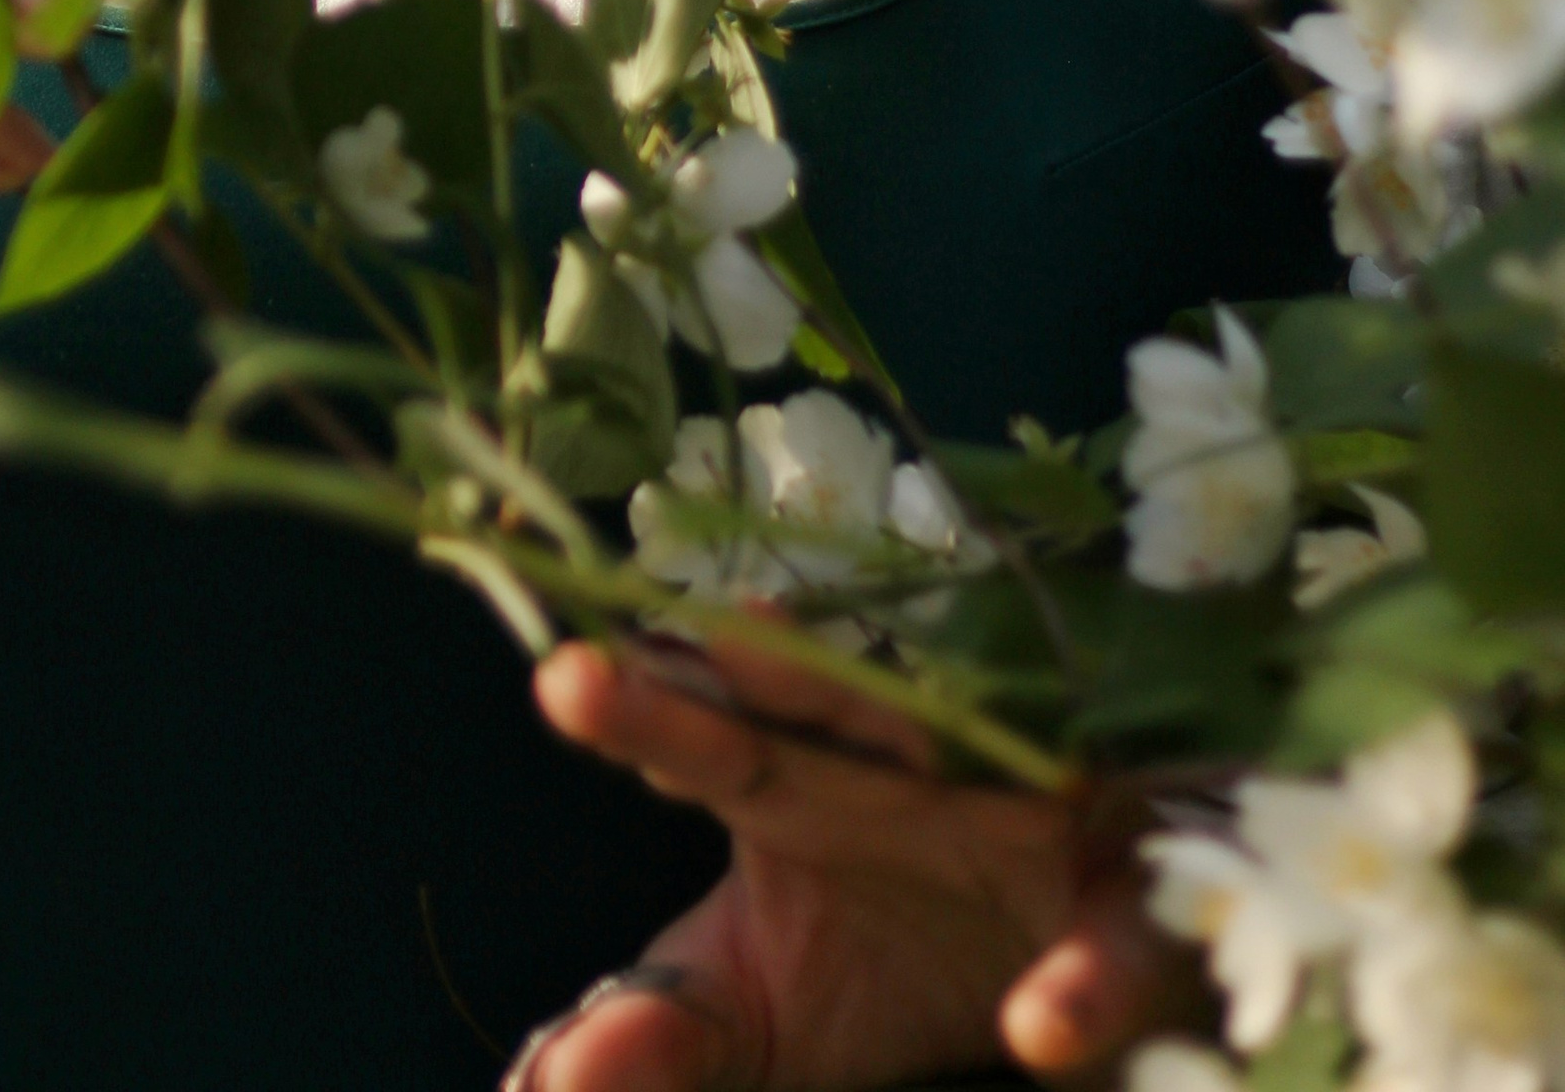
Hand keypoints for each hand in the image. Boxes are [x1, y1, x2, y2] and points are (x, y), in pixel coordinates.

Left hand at [515, 631, 1203, 1091]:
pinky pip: (1120, 935)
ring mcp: (1035, 821)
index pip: (718, 742)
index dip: (655, 712)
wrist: (1070, 990)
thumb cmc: (888, 968)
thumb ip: (667, 1032)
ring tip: (856, 727)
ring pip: (993, 769)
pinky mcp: (1142, 907)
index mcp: (806, 789)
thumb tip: (541, 1075)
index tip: (570, 682)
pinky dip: (1088, 977)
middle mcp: (914, 773)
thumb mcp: (767, 1016)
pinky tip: (1039, 1030)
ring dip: (944, 747)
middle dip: (773, 676)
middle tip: (710, 634)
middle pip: (832, 715)